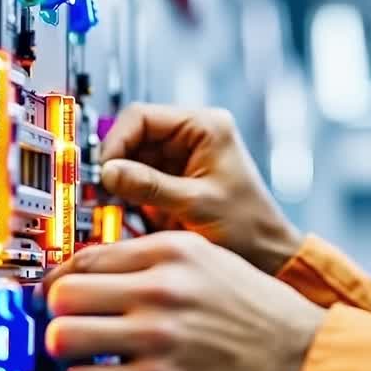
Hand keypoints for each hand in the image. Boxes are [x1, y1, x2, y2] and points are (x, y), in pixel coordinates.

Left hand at [40, 232, 325, 370]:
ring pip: (62, 335)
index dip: (62, 278)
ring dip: (63, 350)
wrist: (301, 358)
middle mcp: (160, 287)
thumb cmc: (261, 314)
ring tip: (80, 355)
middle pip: (63, 292)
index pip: (86, 255)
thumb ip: (158, 263)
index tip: (57, 293)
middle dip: (57, 312)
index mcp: (172, 251)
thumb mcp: (213, 262)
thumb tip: (101, 273)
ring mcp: (157, 335)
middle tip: (67, 324)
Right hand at [99, 103, 302, 274]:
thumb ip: (149, 186)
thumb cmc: (248, 226)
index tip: (104, 169)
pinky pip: (138, 178)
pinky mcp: (173, 180)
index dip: (117, 141)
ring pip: (131, 158)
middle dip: (116, 162)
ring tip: (116, 204)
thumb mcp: (195, 204)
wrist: (266, 253)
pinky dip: (127, 193)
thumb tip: (108, 172)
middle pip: (133, 135)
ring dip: (120, 180)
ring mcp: (182, 157)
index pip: (142, 116)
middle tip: (104, 190)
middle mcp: (192, 136)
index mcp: (205, 127)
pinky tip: (129, 210)